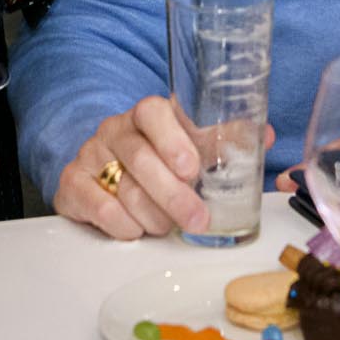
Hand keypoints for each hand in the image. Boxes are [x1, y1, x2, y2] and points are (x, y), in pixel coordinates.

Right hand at [53, 95, 210, 240]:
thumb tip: (266, 135)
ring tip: (167, 225)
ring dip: (153, 215)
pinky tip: (136, 228)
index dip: (172, 139)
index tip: (191, 168)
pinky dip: (124, 226)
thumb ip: (223, 141)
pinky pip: (99, 209)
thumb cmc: (156, 159)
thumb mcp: (190, 146)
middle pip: (141, 158)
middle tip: (197, 218)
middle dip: (173, 195)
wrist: (103, 172)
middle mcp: (114, 131)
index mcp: (145, 116)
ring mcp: (90, 156)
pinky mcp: (72, 184)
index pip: (152, 111)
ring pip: (124, 189)